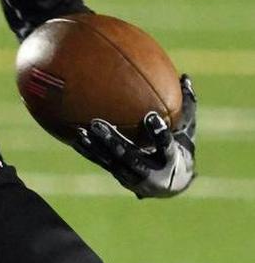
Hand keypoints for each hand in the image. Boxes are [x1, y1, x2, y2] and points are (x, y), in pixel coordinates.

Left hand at [74, 75, 196, 198]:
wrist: (172, 185)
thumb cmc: (180, 147)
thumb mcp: (187, 130)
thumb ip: (186, 106)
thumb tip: (185, 77)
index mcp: (171, 159)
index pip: (166, 145)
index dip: (158, 133)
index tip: (150, 117)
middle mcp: (152, 172)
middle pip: (130, 156)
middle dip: (113, 141)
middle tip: (97, 124)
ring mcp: (134, 176)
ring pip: (112, 162)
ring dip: (96, 147)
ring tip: (82, 131)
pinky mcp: (120, 176)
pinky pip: (103, 163)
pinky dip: (90, 152)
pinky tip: (76, 138)